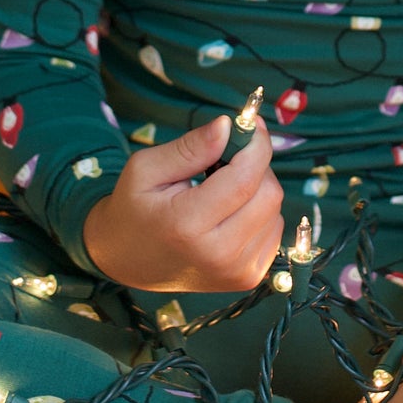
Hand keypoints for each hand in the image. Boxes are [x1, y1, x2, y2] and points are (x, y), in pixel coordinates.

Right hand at [81, 115, 284, 293]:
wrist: (127, 262)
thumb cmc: (134, 209)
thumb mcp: (146, 169)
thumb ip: (190, 147)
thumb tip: (227, 126)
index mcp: (187, 226)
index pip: (244, 179)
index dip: (256, 145)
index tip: (251, 124)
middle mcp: (218, 255)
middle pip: (268, 194)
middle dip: (256, 165)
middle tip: (229, 158)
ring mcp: (236, 272)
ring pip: (275, 210)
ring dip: (257, 188)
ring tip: (223, 189)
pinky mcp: (247, 278)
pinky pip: (273, 229)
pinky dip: (259, 212)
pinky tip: (231, 212)